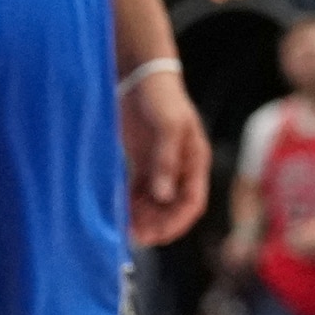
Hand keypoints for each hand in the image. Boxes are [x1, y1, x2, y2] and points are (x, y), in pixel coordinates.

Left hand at [124, 67, 210, 244]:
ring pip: (155, 202)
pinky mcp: (143, 161)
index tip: (157, 235)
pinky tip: (118, 212)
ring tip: (124, 229)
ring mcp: (161, 165)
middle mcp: (180, 168)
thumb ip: (166, 161)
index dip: (177, 222)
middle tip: (136, 237)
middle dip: (157, 224)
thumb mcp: (169, 126)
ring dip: (143, 218)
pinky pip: (138, 191)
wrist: (141, 76)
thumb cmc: (161, 97)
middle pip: (173, 208)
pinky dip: (130, 204)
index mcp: (195, 161)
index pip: (192, 202)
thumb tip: (164, 196)